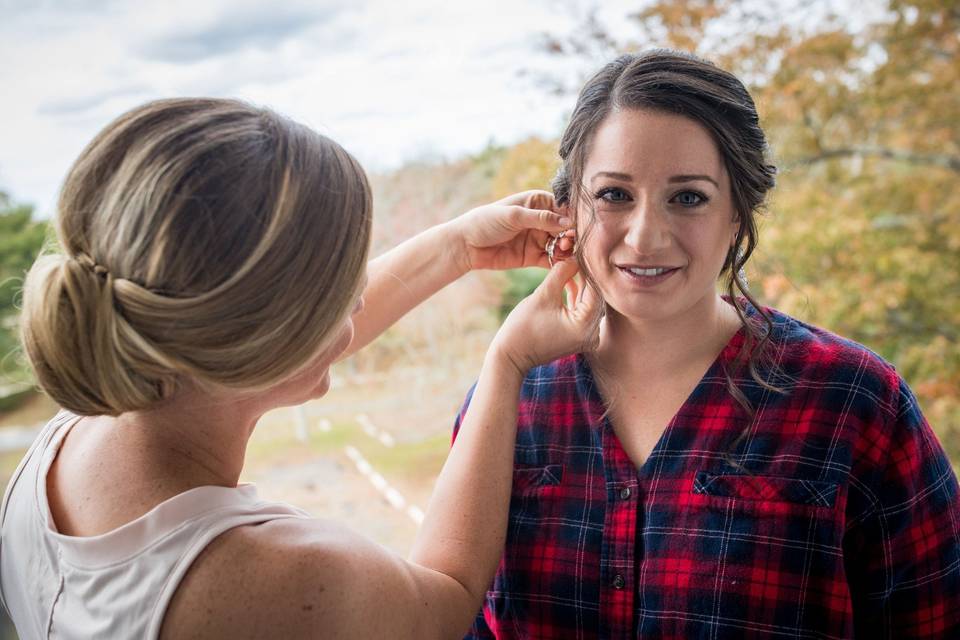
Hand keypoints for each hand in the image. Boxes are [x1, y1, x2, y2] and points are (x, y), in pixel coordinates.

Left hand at [447, 190, 575, 271]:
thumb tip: (568, 222)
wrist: (466, 245)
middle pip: (565, 227)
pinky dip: (559, 263)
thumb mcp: (513, 215)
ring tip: (562, 250)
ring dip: (566, 248)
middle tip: (567, 241)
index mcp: (537, 202)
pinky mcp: (534, 257)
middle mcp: (541, 220)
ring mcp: (539, 239)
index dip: (571, 216)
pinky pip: (552, 260)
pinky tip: (563, 264)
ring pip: (562, 244)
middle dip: (570, 234)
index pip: (563, 207)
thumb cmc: (486, 222)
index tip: (575, 225)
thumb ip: (541, 218)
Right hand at [491, 258, 602, 376]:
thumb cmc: (523, 327)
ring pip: (588, 303)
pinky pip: (582, 312)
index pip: (595, 290)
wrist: (511, 355)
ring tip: (571, 264)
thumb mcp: (543, 295)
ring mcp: (586, 337)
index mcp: (585, 326)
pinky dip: (575, 298)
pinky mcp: (578, 337)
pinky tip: (568, 281)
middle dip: (585, 276)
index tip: (583, 251)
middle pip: (594, 297)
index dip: (589, 268)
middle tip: (579, 255)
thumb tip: (575, 256)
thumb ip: (562, 273)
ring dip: (580, 285)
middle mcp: (592, 334)